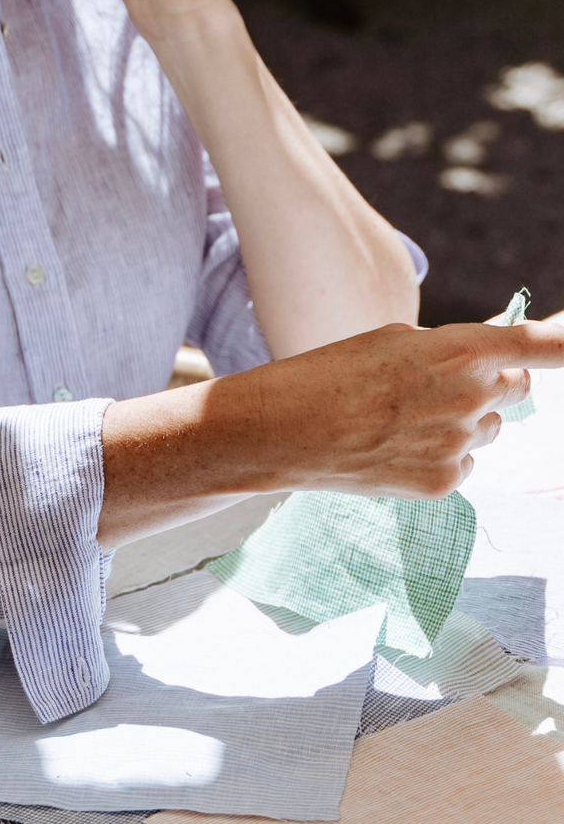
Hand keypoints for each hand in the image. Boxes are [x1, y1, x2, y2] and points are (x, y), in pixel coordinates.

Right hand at [252, 321, 561, 498]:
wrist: (285, 430)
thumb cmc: (331, 373)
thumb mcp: (393, 340)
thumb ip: (450, 348)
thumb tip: (490, 357)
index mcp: (461, 349)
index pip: (541, 347)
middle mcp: (472, 397)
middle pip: (516, 387)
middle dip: (491, 381)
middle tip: (442, 381)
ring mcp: (460, 445)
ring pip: (487, 428)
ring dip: (462, 420)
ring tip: (402, 418)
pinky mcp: (444, 483)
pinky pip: (465, 464)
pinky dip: (441, 455)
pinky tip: (396, 447)